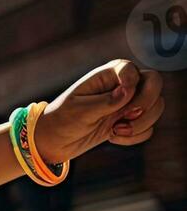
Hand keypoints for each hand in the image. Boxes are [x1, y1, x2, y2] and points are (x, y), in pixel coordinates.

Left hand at [38, 59, 165, 163]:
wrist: (54, 141)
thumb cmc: (62, 119)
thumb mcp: (80, 110)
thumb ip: (105, 101)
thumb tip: (128, 91)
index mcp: (107, 76)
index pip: (133, 69)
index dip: (133, 82)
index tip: (122, 97)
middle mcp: (122, 87)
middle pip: (154, 84)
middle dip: (146, 103)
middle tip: (125, 117)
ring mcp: (128, 104)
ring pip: (157, 107)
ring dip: (141, 123)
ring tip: (115, 131)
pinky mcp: (129, 122)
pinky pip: (148, 128)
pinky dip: (136, 136)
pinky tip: (114, 138)